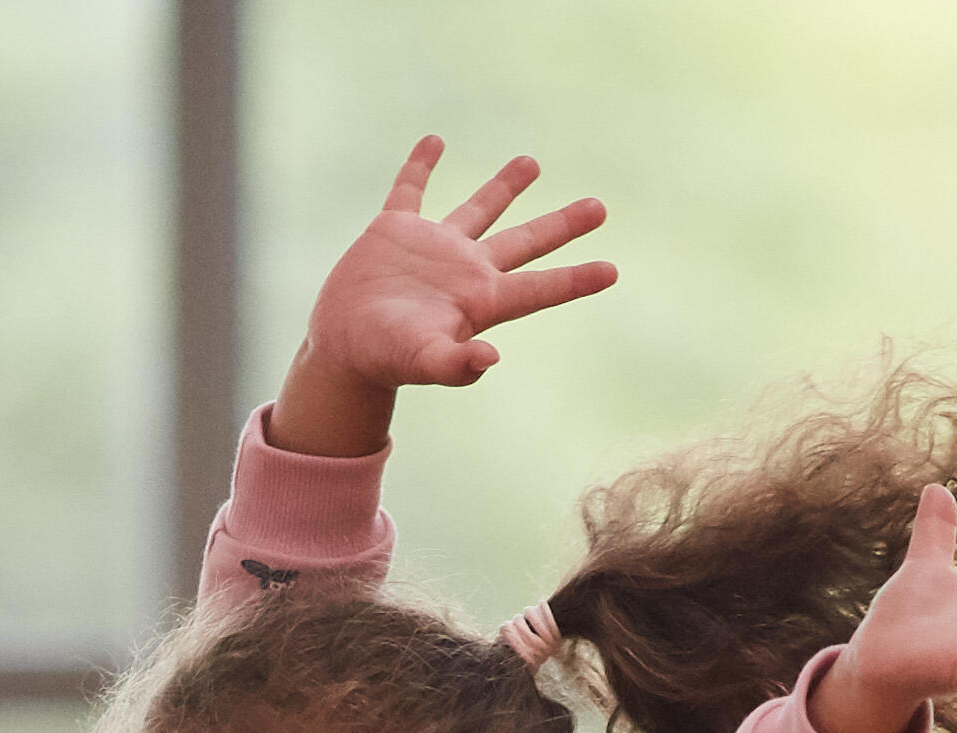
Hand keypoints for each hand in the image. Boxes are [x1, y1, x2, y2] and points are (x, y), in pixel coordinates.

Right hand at [267, 138, 614, 457]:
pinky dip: (420, 165)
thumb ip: (456, 365)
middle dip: (562, 225)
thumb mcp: (424, 361)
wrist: (343, 347)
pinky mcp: (396, 230)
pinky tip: (434, 142)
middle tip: (599, 208)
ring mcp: (434, 247)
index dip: (577, 279)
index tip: (613, 271)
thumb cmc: (387, 359)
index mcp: (482, 300)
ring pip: (479, 208)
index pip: (541, 287)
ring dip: (505, 186)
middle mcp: (466, 270)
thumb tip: (490, 358)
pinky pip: (411, 189)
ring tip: (531, 163)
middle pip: (526, 242)